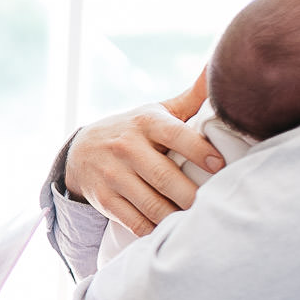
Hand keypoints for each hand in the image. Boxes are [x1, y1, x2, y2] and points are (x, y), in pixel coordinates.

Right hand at [62, 71, 222, 237]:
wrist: (80, 151)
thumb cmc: (133, 130)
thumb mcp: (155, 111)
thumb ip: (191, 98)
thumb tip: (218, 68)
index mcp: (146, 122)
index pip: (175, 135)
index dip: (199, 150)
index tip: (220, 165)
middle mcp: (126, 147)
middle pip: (165, 178)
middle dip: (192, 195)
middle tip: (216, 205)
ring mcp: (112, 175)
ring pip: (151, 204)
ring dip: (177, 217)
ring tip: (199, 221)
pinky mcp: (104, 200)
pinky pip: (135, 222)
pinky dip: (155, 230)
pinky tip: (172, 231)